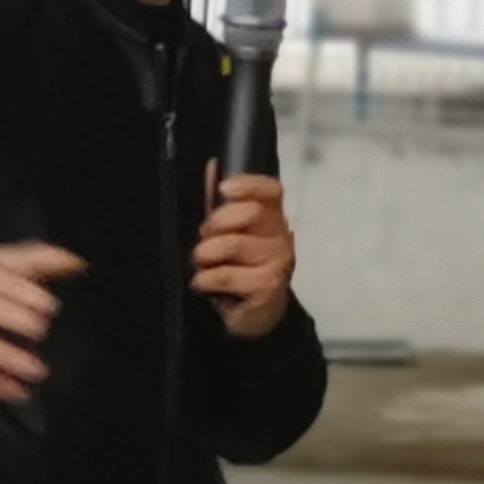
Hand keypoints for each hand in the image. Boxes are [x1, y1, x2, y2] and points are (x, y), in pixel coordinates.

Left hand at [191, 163, 296, 338]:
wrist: (254, 316)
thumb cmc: (237, 268)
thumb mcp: (228, 235)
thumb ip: (218, 204)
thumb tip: (211, 166)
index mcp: (273, 217)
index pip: (271, 191)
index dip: (247, 185)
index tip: (223, 190)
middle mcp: (282, 236)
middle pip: (249, 213)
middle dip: (215, 224)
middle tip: (203, 239)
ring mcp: (279, 261)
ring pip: (233, 244)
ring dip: (205, 255)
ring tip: (201, 264)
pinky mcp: (269, 286)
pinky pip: (226, 275)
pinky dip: (205, 279)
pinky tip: (202, 284)